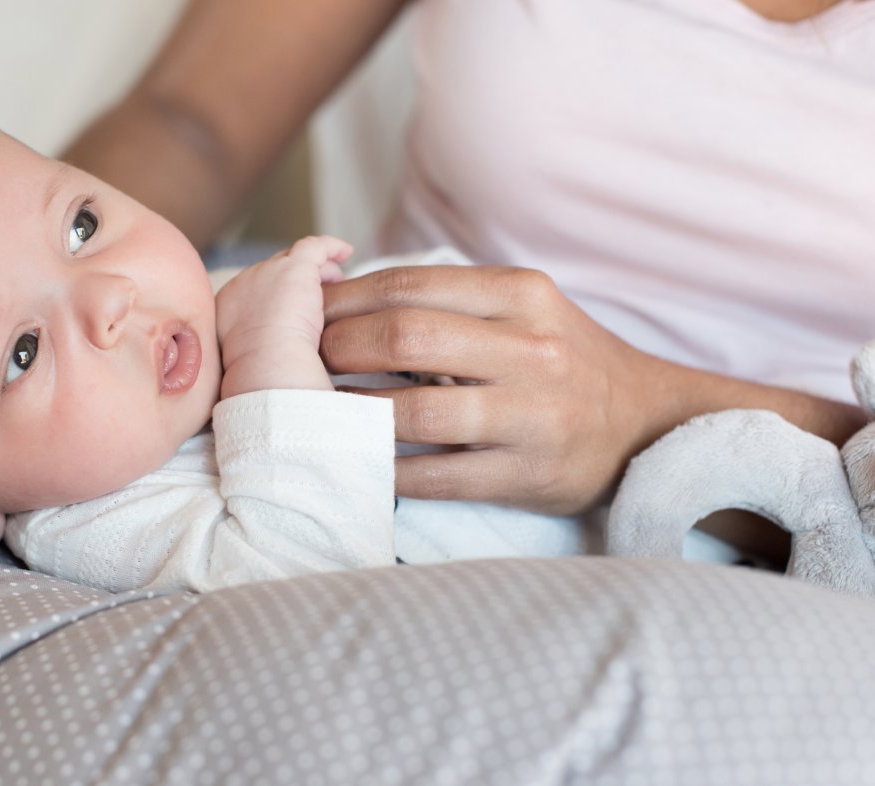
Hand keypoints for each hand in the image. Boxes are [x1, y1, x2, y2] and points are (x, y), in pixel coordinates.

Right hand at [215, 235, 350, 396]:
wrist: (265, 364)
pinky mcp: (294, 268)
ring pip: (294, 259)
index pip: (255, 290)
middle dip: (294, 280)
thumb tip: (272, 357)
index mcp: (229, 306)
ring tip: (335, 278)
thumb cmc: (260, 375)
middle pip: (273, 271)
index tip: (290, 307)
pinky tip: (346, 251)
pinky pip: (313, 246)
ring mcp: (268, 272)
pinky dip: (330, 247)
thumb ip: (257, 349)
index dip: (275, 294)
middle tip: (316, 294)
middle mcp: (244, 283)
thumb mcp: (248, 361)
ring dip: (315, 268)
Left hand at [320, 265, 667, 514]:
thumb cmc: (561, 360)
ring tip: (321, 413)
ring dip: (354, 414)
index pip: (408, 286)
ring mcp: (533, 416)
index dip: (344, 301)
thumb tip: (344, 297)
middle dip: (338, 349)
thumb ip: (449, 300)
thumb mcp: (521, 309)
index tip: (307, 316)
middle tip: (305, 365)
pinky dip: (388, 471)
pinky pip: (440, 477)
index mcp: (521, 295)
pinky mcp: (530, 475)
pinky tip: (359, 461)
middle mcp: (532, 349)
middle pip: (405, 338)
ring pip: (416, 412)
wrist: (647, 421)